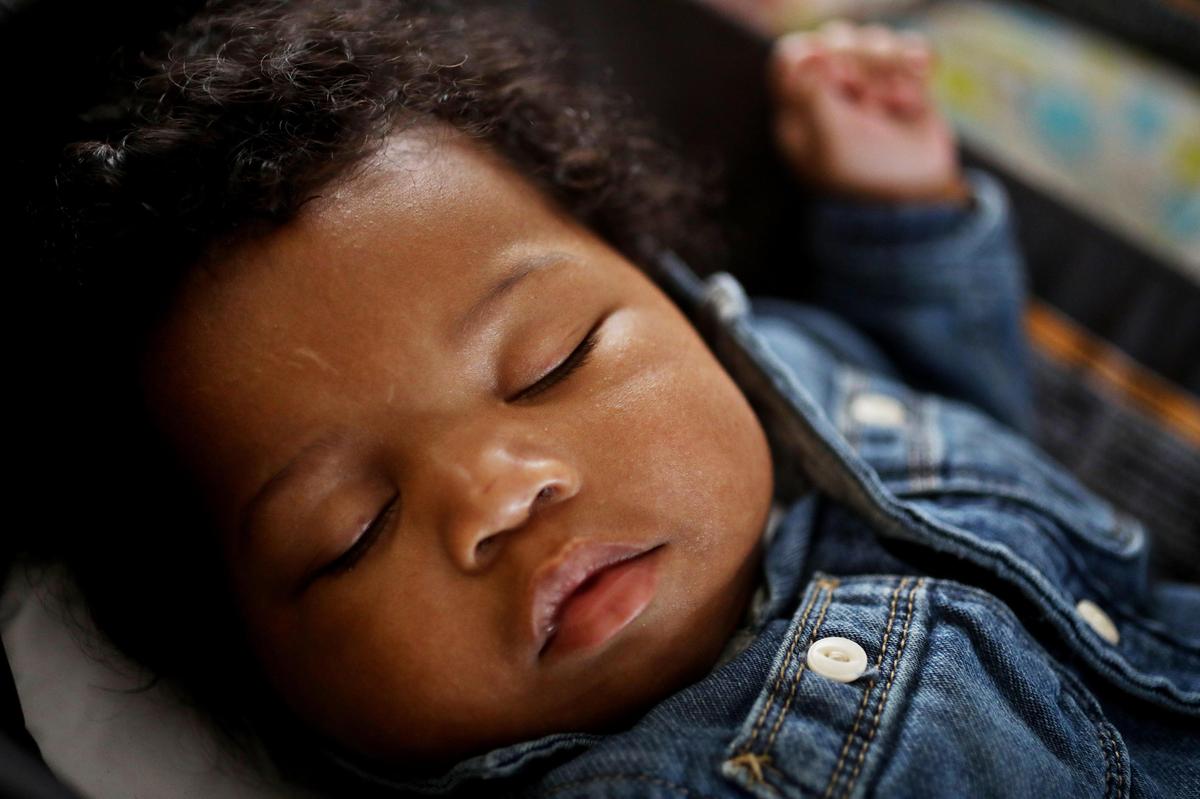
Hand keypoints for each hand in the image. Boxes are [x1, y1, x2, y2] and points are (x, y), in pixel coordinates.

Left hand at [768, 20, 967, 204]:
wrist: (914, 196)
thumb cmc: (862, 176)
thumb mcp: (829, 141)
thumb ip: (815, 95)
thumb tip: (812, 54)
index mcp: (798, 106)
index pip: (792, 55)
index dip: (813, 56)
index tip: (834, 78)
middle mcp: (828, 90)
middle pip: (836, 40)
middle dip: (858, 62)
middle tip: (868, 100)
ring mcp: (866, 83)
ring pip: (873, 40)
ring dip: (888, 66)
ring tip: (894, 104)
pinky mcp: (902, 80)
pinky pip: (907, 48)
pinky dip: (914, 62)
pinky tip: (916, 87)